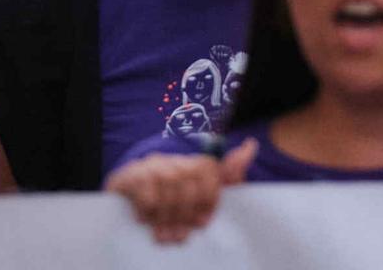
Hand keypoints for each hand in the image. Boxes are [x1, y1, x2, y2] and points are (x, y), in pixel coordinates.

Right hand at [105, 140, 256, 244]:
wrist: (131, 189)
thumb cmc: (174, 197)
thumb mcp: (202, 190)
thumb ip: (227, 175)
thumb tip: (251, 146)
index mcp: (195, 164)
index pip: (208, 173)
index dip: (208, 199)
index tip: (203, 223)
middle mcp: (176, 160)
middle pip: (187, 181)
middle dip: (184, 213)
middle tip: (180, 237)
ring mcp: (154, 165)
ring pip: (167, 187)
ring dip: (165, 217)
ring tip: (164, 236)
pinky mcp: (133, 174)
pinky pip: (145, 191)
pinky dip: (146, 209)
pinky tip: (144, 220)